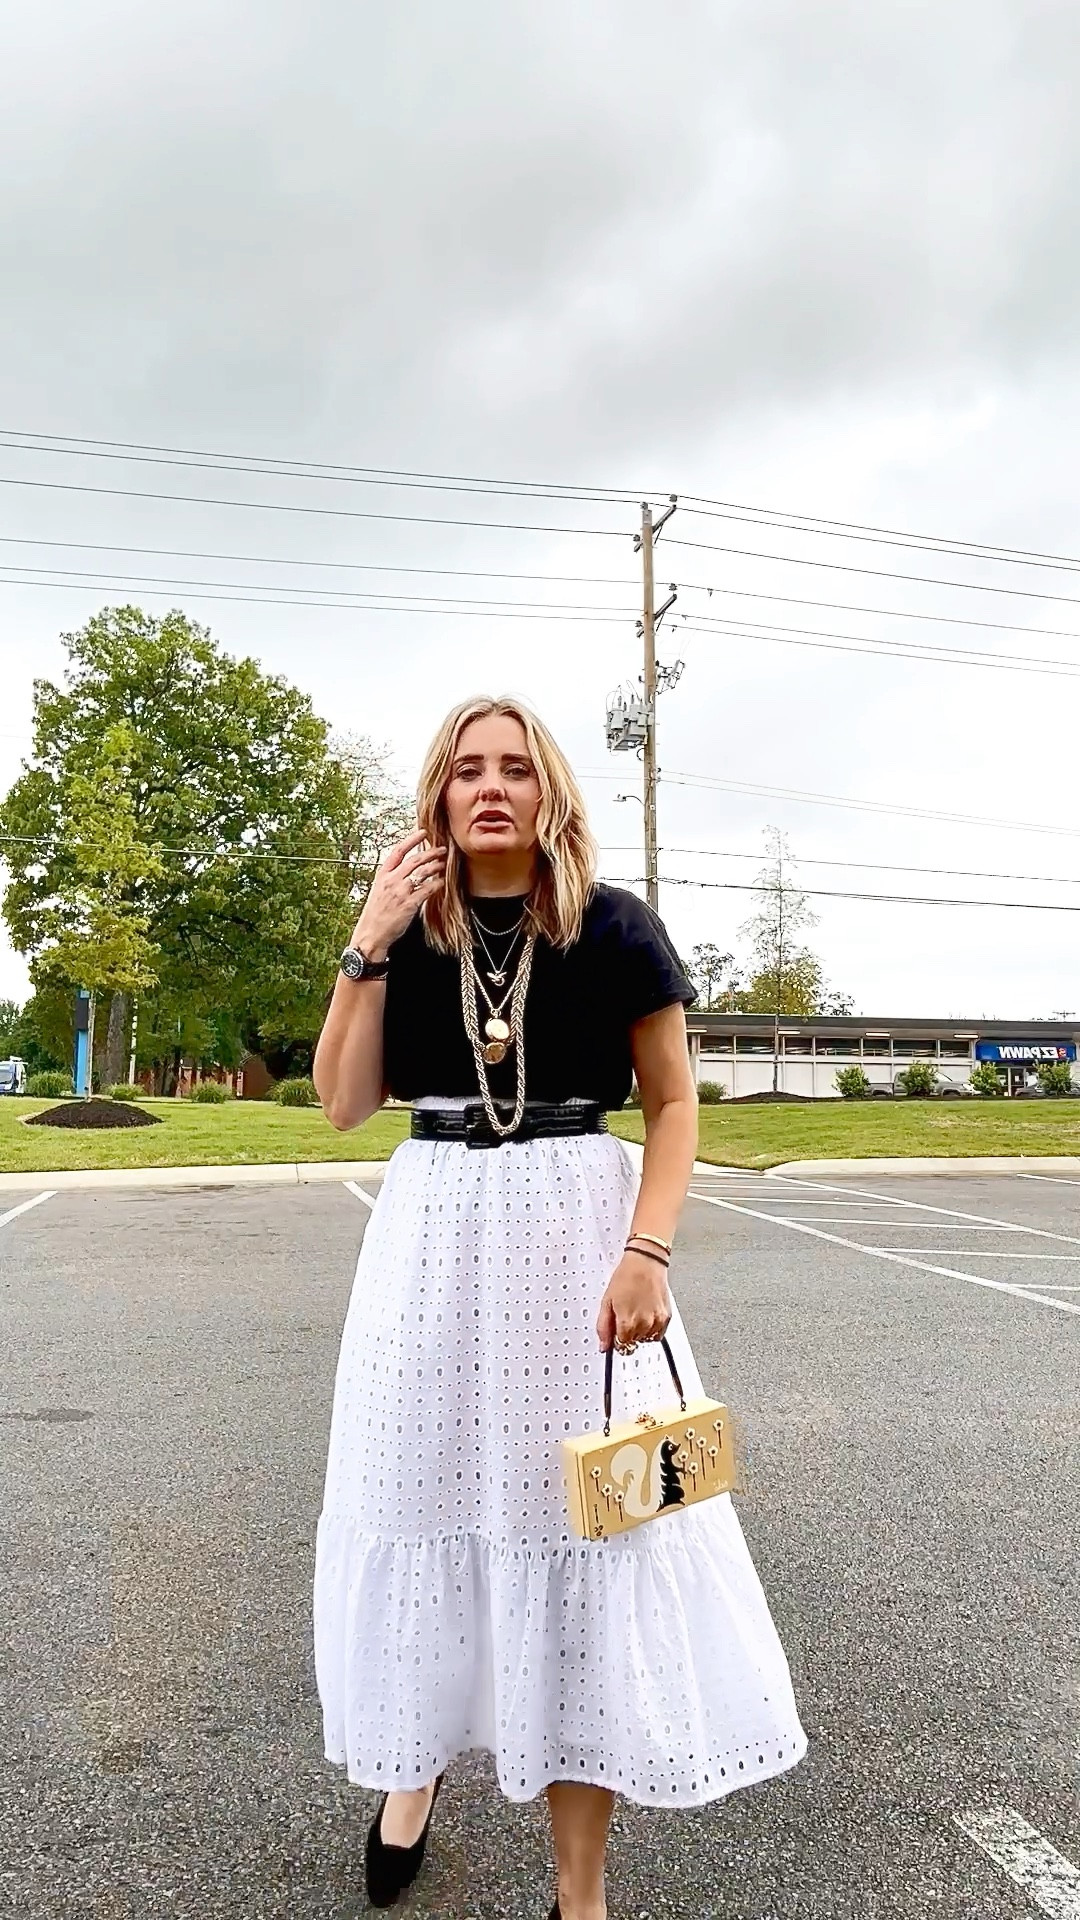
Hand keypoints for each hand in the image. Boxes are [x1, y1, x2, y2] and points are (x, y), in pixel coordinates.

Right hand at [352, 830, 446, 957]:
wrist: (371, 934)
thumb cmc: (375, 914)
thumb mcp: (378, 891)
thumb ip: (390, 878)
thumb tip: (404, 869)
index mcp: (382, 875)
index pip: (398, 851)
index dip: (411, 840)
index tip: (422, 833)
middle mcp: (391, 881)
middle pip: (414, 860)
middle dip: (430, 852)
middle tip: (441, 849)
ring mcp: (400, 892)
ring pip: (422, 872)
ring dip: (435, 866)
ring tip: (444, 863)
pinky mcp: (409, 904)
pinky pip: (427, 889)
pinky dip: (437, 884)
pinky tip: (442, 882)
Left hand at [596, 1250, 671, 1352]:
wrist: (645, 1262)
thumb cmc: (626, 1276)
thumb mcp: (606, 1301)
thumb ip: (604, 1327)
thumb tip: (603, 1346)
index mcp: (627, 1322)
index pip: (621, 1346)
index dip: (616, 1338)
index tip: (615, 1330)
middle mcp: (644, 1324)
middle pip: (633, 1343)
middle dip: (627, 1333)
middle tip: (625, 1315)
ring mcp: (657, 1321)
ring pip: (645, 1339)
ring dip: (639, 1332)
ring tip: (636, 1313)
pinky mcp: (666, 1317)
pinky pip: (658, 1334)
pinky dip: (651, 1329)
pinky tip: (646, 1315)